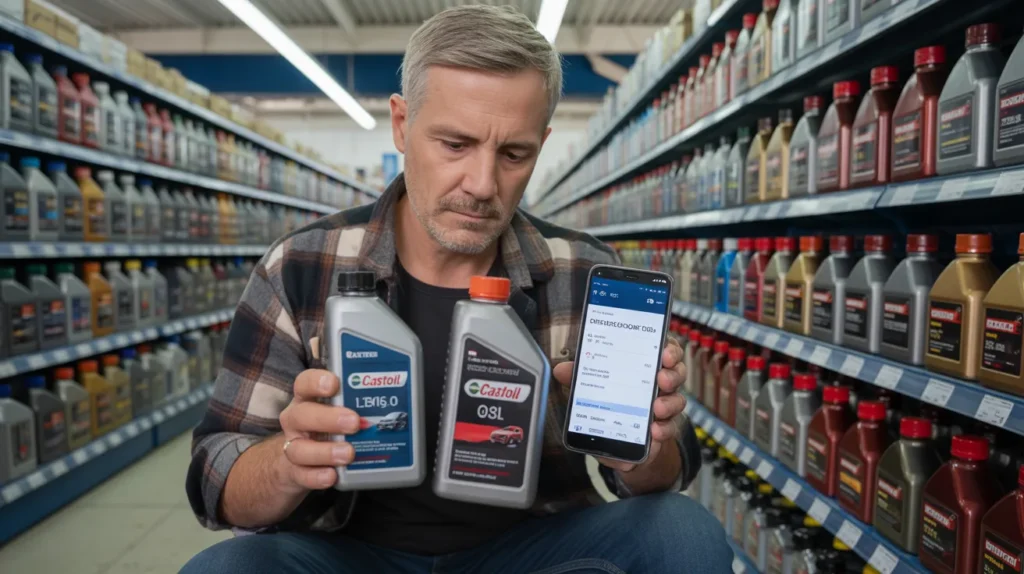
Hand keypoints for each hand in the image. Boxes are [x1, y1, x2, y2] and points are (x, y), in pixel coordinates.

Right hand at [276, 369, 361, 492]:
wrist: (300, 463)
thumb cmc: (328, 429)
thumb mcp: (339, 411)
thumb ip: (359, 405)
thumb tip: (398, 402)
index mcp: (308, 400)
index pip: (305, 383)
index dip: (317, 381)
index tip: (334, 384)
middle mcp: (297, 421)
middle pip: (302, 415)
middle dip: (328, 418)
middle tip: (354, 423)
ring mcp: (293, 447)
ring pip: (300, 448)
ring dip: (326, 451)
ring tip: (349, 453)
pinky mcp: (295, 473)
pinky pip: (303, 475)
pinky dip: (317, 476)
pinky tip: (332, 475)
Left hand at [553, 338, 686, 472]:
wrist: (619, 443)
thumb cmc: (610, 405)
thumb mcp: (592, 390)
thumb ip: (580, 378)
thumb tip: (561, 369)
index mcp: (644, 365)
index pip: (664, 349)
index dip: (669, 347)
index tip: (664, 351)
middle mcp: (659, 383)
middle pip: (676, 371)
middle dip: (672, 373)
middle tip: (662, 378)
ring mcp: (664, 406)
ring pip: (678, 399)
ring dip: (669, 402)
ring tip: (657, 408)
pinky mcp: (663, 429)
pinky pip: (671, 427)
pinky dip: (664, 429)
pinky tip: (654, 430)